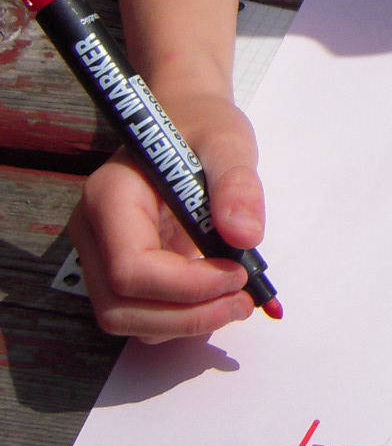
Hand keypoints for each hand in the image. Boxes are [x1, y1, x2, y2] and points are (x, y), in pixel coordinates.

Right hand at [68, 88, 265, 341]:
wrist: (185, 120)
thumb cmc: (201, 126)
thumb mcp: (228, 142)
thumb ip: (237, 184)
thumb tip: (244, 236)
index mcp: (109, 196)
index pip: (131, 269)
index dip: (185, 286)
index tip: (237, 274)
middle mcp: (93, 232)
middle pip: (119, 307)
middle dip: (185, 317)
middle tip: (242, 301)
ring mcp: (101, 255)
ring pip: (127, 320)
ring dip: (184, 324)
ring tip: (236, 301)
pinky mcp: (120, 270)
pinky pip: (142, 314)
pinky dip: (181, 319)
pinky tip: (219, 297)